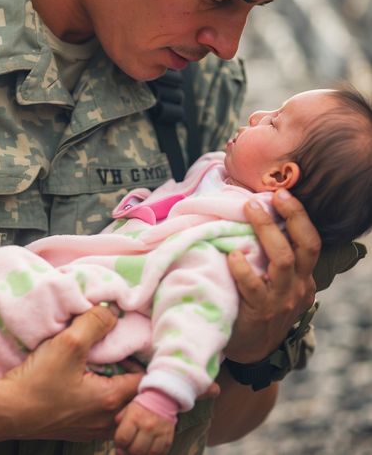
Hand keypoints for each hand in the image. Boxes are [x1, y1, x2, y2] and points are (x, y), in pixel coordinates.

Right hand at [0, 305, 141, 441]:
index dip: (142, 357)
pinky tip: (85, 375)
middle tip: (120, 348)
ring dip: (114, 381)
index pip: (146, 379)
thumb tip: (113, 312)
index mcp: (110, 401)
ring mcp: (92, 427)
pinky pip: (100, 409)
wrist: (4, 411)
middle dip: (129, 368)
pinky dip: (99, 392)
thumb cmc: (36, 383)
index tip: (134, 341)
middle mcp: (106, 419)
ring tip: (104, 360)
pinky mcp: (77, 427)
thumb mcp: (68, 343)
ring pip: (117, 401)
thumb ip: (95, 323)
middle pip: (133, 391)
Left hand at [114, 402, 174, 454]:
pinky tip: (148, 450)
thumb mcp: (128, 406)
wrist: (164, 397)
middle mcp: (147, 426)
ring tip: (138, 449)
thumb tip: (116, 434)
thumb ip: (120, 419)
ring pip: (147, 454)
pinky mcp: (167, 439)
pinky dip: (152, 454)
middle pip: (134, 450)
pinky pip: (159, 454)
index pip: (122, 439)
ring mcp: (158, 433)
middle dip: (128, 450)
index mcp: (135, 417)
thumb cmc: (145, 402)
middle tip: (128, 447)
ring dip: (140, 454)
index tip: (120, 442)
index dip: (119, 443)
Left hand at [225, 190, 320, 362]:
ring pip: (283, 260)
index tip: (282, 193)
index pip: (311, 241)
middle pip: (305, 246)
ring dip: (266, 230)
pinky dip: (242, 267)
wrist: (249, 351)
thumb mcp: (276, 285)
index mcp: (303, 278)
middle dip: (292, 216)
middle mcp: (298, 287)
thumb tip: (255, 216)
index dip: (299, 215)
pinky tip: (232, 255)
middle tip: (271, 196)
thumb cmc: (257, 308)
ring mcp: (281, 300)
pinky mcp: (260, 312)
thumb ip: (272, 258)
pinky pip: (253, 285)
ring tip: (249, 209)